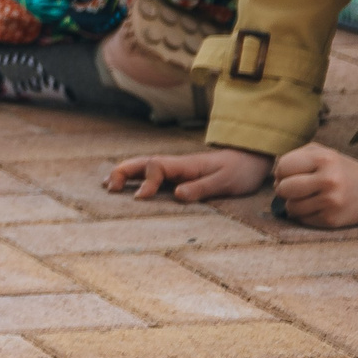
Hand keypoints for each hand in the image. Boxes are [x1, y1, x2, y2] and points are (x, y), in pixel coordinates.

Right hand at [105, 146, 269, 201]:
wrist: (250, 159)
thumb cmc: (239, 171)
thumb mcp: (225, 182)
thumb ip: (201, 188)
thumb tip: (176, 194)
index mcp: (185, 165)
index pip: (156, 167)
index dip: (145, 182)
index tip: (139, 198)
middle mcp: (175, 165)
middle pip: (141, 162)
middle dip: (122, 172)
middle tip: (109, 188)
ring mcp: (175, 169)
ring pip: (142, 166)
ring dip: (123, 173)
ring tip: (106, 185)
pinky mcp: (177, 175)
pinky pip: (149, 173)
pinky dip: (132, 177)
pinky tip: (124, 185)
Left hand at [270, 144, 357, 228]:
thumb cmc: (340, 170)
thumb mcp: (322, 153)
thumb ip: (295, 156)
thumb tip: (273, 174)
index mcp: (325, 159)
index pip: (283, 167)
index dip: (281, 171)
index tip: (290, 173)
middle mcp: (329, 180)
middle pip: (283, 189)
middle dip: (284, 189)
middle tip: (294, 187)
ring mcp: (331, 202)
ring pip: (290, 206)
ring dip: (293, 203)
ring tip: (307, 197)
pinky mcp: (331, 220)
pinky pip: (301, 219)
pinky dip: (304, 214)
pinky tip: (317, 207)